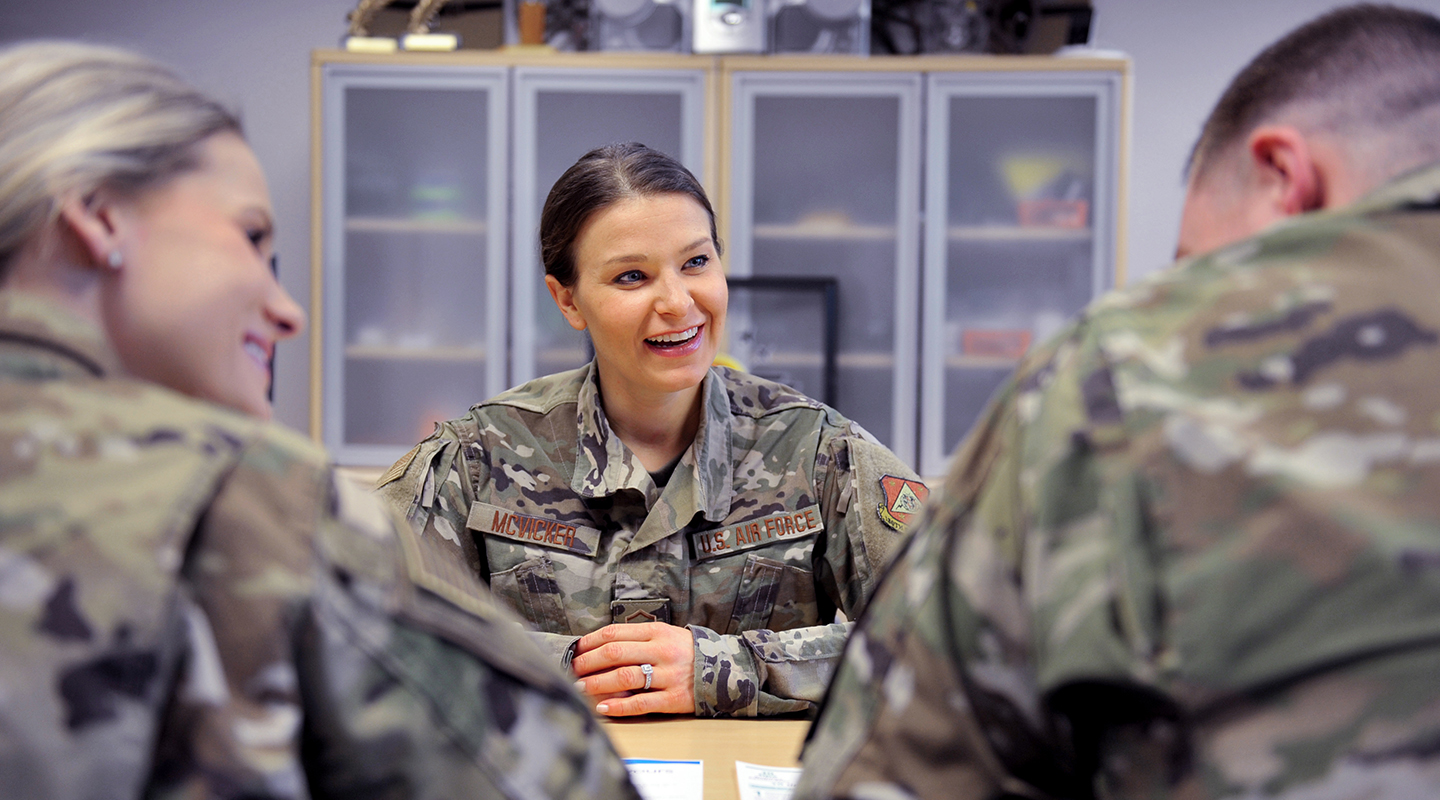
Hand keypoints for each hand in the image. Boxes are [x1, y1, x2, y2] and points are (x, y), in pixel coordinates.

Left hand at [571, 621, 694, 716]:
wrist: (725, 669)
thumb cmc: (687, 652)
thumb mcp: (667, 635)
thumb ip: (638, 638)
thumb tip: (601, 646)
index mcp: (658, 632)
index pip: (615, 633)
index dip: (590, 642)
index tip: (576, 650)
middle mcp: (662, 651)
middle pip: (615, 653)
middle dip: (588, 662)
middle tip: (573, 670)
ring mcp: (668, 676)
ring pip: (624, 677)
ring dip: (597, 683)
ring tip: (581, 687)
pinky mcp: (674, 698)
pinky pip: (641, 703)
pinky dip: (619, 706)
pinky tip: (603, 707)